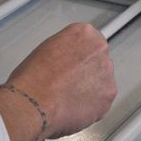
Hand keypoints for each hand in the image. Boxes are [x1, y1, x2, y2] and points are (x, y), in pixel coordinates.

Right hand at [3, 23, 116, 139]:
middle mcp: (100, 49)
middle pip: (98, 62)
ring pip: (101, 82)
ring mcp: (107, 72)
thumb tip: (70, 59)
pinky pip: (102, 102)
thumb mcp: (46, 49)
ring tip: (66, 98)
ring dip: (90, 91)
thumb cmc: (32, 80)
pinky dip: (90, 108)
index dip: (79, 59)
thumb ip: (67, 49)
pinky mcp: (108, 94)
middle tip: (67, 85)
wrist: (32, 103)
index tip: (72, 66)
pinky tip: (72, 107)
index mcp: (84, 33)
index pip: (90, 43)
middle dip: (86, 74)